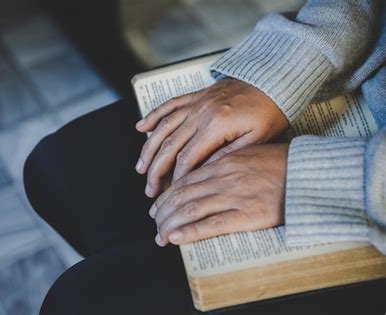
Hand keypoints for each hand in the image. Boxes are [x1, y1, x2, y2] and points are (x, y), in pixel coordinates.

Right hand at [135, 78, 287, 197]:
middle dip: (156, 170)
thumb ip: (229, 155)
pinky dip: (153, 116)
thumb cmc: (269, 111)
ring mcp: (195, 103)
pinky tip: (141, 128)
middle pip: (169, 146)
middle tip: (150, 189)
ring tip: (140, 167)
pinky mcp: (195, 97)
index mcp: (216, 126)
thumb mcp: (257, 139)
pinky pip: (168, 105)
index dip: (177, 178)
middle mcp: (201, 113)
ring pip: (163, 127)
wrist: (272, 81)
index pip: (187, 158)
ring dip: (148, 149)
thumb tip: (204, 171)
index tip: (172, 193)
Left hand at [150, 143, 288, 246]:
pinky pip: (211, 225)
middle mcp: (222, 178)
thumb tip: (202, 174)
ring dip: (170, 223)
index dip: (167, 195)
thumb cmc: (279, 163)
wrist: (306, 171)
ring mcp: (233, 196)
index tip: (157, 205)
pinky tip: (176, 238)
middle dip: (163, 211)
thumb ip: (223, 163)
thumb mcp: (246, 153)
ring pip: (191, 210)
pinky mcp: (246, 215)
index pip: (184, 181)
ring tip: (160, 234)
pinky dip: (190, 232)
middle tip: (155, 221)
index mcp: (221, 163)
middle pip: (182, 196)